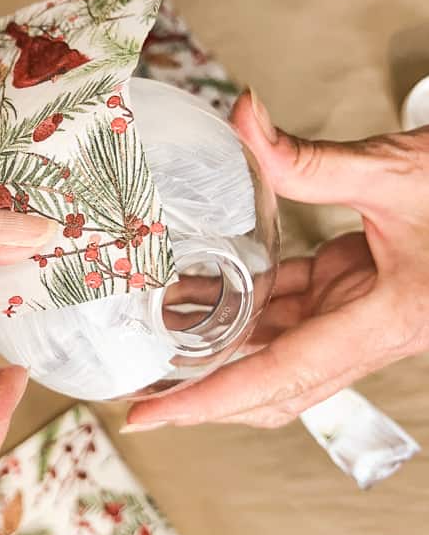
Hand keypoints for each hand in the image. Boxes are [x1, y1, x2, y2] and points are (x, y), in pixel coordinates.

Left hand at [124, 89, 428, 431]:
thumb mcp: (395, 170)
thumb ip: (312, 156)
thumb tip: (244, 118)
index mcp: (384, 319)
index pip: (283, 374)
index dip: (212, 399)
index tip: (155, 416)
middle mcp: (367, 331)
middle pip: (273, 383)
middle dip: (205, 392)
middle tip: (139, 395)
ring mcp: (357, 313)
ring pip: (274, 348)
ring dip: (215, 344)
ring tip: (152, 334)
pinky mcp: (350, 289)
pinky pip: (285, 308)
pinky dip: (240, 303)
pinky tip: (197, 289)